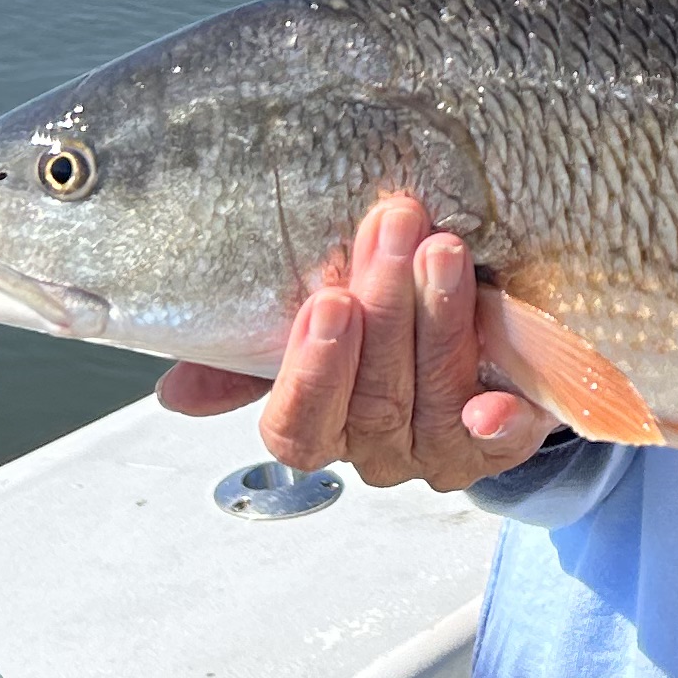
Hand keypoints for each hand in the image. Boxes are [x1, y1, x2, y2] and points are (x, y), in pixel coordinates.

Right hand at [154, 193, 552, 491]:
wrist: (482, 346)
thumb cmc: (380, 324)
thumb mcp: (318, 328)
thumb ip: (253, 352)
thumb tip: (173, 391)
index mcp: (323, 428)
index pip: (298, 427)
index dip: (311, 371)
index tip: (326, 301)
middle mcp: (380, 451)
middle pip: (374, 399)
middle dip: (385, 309)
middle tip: (394, 226)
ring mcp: (443, 450)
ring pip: (434, 399)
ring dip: (438, 321)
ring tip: (443, 249)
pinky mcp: (505, 443)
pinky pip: (501, 443)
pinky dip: (497, 422)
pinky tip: (494, 400)